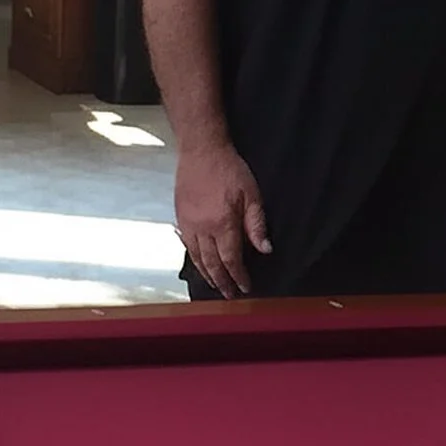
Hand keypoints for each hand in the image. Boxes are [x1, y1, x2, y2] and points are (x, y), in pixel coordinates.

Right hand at [174, 141, 270, 297]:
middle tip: (230, 294)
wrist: (201, 151)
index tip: (245, 286)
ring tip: (216, 285)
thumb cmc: (229, 169)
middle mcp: (202, 228)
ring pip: (197, 258)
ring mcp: (188, 224)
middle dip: (223, 281)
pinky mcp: (180, 217)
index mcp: (222, 223)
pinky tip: (200, 264)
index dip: (239, 276)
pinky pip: (186, 246)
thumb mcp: (252, 194)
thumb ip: (256, 224)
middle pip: (212, 263)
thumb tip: (265, 249)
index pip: (231, 259)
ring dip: (207, 274)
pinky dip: (194, 259)